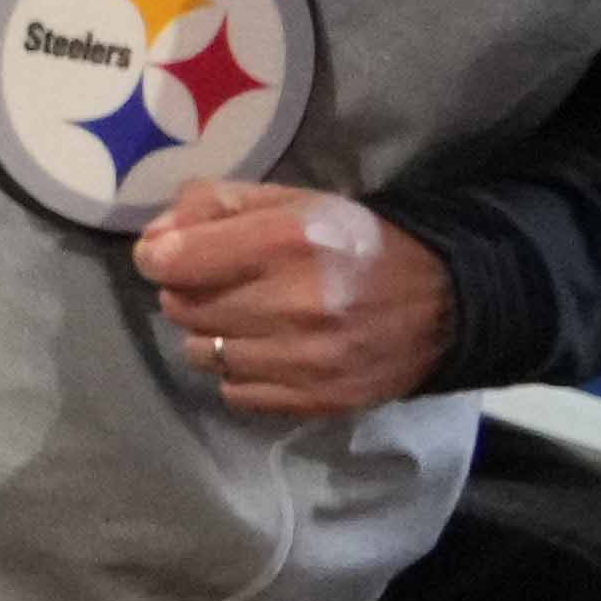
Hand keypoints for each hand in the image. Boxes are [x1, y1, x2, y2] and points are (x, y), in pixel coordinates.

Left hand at [134, 181, 455, 416]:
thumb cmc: (357, 243)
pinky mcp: (317, 399)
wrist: (445, 304)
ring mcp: (306, 359)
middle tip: (220, 283)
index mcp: (286, 241)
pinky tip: (266, 351)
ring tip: (245, 317)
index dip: (159, 256)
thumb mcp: (293, 201)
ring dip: (211, 334)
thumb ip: (216, 205)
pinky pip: (234, 392)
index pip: (173, 261)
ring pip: (201, 353)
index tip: (171, 255)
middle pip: (182, 307)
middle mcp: (294, 303)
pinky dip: (239, 373)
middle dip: (187, 292)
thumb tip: (154, 237)